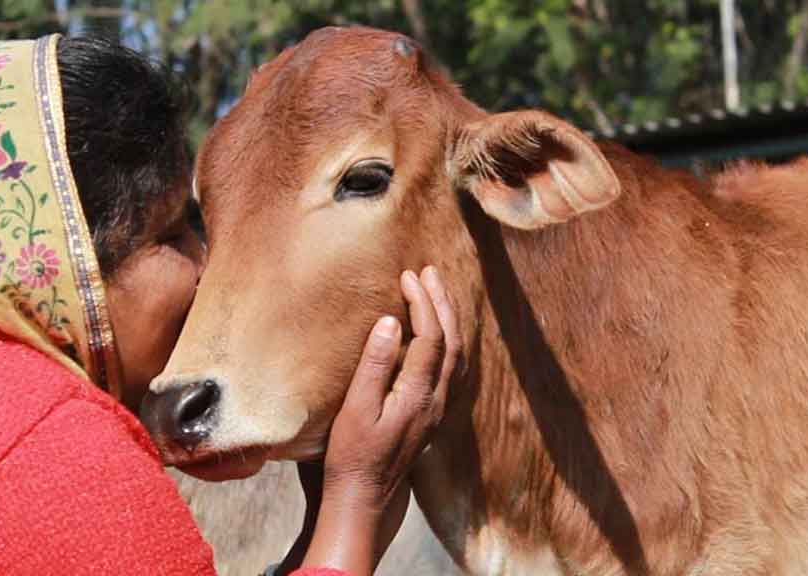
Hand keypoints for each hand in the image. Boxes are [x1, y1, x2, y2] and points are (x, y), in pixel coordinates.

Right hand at [298, 266, 460, 575]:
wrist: (364, 499)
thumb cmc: (351, 455)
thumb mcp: (356, 408)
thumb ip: (376, 364)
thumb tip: (392, 323)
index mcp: (417, 394)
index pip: (430, 337)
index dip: (422, 303)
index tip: (408, 276)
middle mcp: (435, 400)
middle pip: (451, 342)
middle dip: (442, 303)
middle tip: (429, 272)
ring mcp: (437, 410)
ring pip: (456, 356)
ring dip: (449, 320)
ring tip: (437, 293)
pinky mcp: (430, 417)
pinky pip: (451, 369)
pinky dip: (448, 342)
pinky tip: (438, 335)